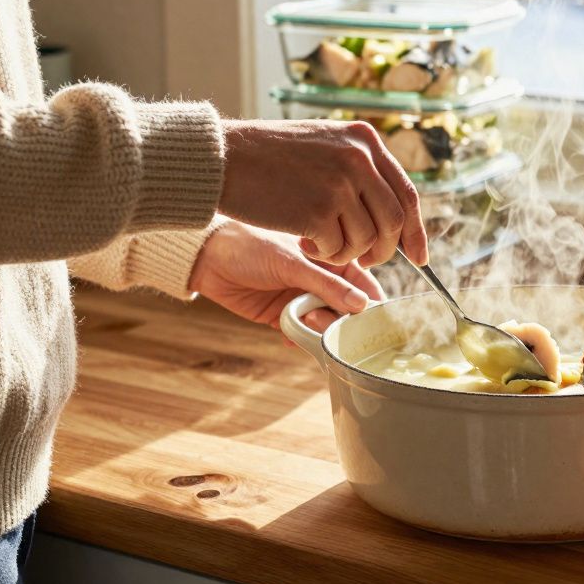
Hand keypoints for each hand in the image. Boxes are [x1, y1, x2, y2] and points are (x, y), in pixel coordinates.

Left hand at [189, 220, 384, 331]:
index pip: (365, 284)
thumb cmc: (250, 244)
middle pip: (349, 310)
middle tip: (326, 318)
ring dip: (320, 328)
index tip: (376, 323)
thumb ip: (327, 284)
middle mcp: (323, 279)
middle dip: (343, 320)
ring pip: (327, 324)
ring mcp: (304, 298)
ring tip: (305, 319)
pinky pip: (303, 334)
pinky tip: (290, 334)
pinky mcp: (285, 316)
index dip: (372, 304)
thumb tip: (361, 305)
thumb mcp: (292, 262)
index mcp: (332, 257)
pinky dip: (300, 338)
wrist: (207, 257)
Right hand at [219, 119, 427, 266]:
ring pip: (367, 240)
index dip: (415, 230)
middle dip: (384, 251)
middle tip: (366, 261)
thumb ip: (359, 166)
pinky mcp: (318, 211)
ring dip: (347, 253)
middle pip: (393, 221)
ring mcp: (340, 184)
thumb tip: (395, 208)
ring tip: (321, 243)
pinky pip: (338, 250)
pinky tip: (305, 243)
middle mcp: (359, 159)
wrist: (222, 157)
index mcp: (365, 140)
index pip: (406, 193)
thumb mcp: (324, 143)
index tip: (419, 257)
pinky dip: (325, 255)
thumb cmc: (268, 156)